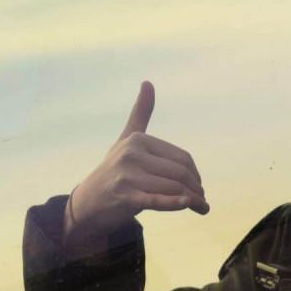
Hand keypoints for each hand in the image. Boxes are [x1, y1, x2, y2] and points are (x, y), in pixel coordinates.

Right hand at [63, 81, 208, 252]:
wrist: (87, 202)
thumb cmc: (113, 169)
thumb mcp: (126, 139)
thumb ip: (140, 113)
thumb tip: (148, 82)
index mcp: (138, 140)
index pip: (181, 157)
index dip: (195, 174)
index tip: (199, 186)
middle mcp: (131, 154)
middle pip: (179, 172)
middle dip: (196, 188)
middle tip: (203, 201)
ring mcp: (127, 176)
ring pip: (173, 187)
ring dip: (193, 200)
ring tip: (201, 208)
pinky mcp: (125, 197)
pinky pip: (157, 201)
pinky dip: (175, 203)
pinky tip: (187, 205)